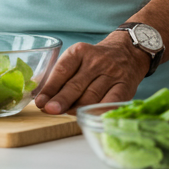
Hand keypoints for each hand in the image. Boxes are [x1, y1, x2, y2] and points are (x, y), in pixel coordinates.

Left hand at [34, 33, 148, 114]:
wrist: (129, 52)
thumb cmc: (96, 61)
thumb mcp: (78, 58)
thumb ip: (60, 75)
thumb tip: (39, 96)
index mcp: (80, 52)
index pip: (62, 70)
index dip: (50, 88)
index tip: (41, 102)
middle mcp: (97, 61)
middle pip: (76, 84)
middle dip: (61, 100)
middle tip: (50, 110)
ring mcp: (112, 74)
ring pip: (91, 96)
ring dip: (77, 108)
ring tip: (67, 114)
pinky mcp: (125, 86)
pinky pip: (111, 102)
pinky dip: (99, 111)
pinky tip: (89, 116)